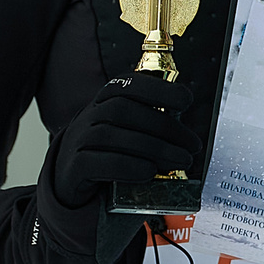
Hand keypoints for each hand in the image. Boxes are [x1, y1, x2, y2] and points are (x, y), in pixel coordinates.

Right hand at [49, 74, 198, 208]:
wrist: (71, 179)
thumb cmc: (109, 150)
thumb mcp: (129, 130)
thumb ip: (153, 124)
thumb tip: (189, 136)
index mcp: (106, 99)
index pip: (129, 84)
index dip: (159, 89)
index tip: (186, 101)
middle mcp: (89, 115)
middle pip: (124, 110)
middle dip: (165, 127)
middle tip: (193, 145)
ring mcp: (78, 140)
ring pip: (113, 136)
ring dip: (154, 149)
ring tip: (181, 160)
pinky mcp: (72, 167)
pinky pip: (97, 163)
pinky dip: (127, 166)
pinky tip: (149, 172)